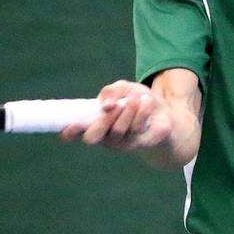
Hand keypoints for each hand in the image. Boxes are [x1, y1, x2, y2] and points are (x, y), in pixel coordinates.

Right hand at [59, 80, 174, 152]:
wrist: (166, 112)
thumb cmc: (138, 102)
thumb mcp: (123, 89)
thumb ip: (110, 91)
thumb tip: (104, 104)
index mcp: (97, 125)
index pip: (79, 132)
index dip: (70, 131)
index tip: (67, 128)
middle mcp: (107, 138)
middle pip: (94, 137)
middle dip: (103, 119)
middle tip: (116, 104)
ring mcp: (123, 144)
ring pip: (118, 130)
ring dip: (128, 110)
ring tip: (138, 98)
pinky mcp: (140, 145)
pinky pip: (136, 129)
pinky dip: (142, 111)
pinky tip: (147, 102)